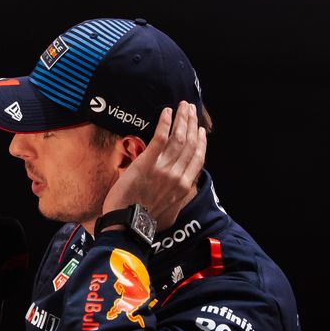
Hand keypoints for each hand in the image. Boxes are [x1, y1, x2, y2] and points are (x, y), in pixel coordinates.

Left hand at [101, 102, 206, 231]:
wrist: (127, 224)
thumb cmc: (143, 220)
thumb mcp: (168, 211)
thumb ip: (175, 197)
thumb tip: (179, 190)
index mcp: (183, 187)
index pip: (198, 159)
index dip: (201, 142)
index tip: (201, 131)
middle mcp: (177, 176)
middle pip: (190, 144)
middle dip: (192, 124)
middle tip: (192, 110)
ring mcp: (163, 168)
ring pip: (178, 138)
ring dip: (182, 119)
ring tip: (184, 106)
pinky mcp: (147, 163)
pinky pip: (160, 138)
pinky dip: (165, 123)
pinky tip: (167, 112)